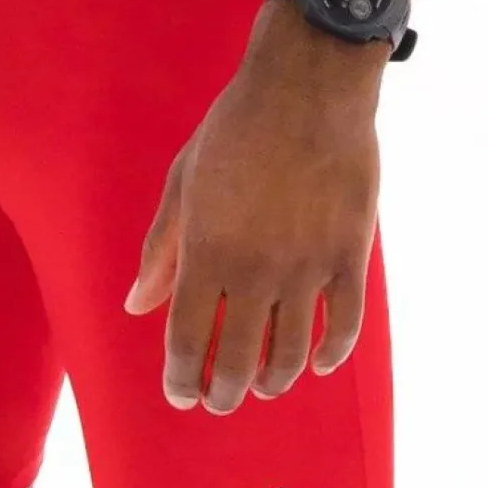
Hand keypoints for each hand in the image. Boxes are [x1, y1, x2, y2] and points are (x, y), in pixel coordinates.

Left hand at [123, 2, 381, 411]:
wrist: (306, 87)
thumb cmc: (235, 129)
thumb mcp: (183, 182)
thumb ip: (162, 249)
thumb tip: (137, 306)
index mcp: (207, 253)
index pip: (188, 341)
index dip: (182, 378)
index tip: (181, 396)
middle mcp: (256, 271)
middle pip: (238, 359)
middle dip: (223, 391)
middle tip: (220, 400)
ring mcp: (307, 267)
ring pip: (291, 353)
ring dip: (273, 380)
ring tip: (263, 385)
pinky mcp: (349, 256)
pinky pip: (344, 326)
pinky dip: (330, 354)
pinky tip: (318, 364)